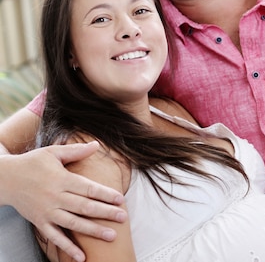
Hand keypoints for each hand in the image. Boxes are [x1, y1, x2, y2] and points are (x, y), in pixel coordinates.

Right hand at [2, 142, 126, 261]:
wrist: (6, 179)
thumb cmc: (32, 163)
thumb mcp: (53, 153)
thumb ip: (76, 151)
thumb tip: (97, 144)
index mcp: (61, 179)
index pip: (88, 188)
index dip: (105, 194)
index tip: (121, 199)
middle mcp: (55, 197)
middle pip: (84, 207)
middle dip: (105, 213)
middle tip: (123, 218)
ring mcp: (47, 211)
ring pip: (73, 223)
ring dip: (93, 230)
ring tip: (111, 236)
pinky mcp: (39, 222)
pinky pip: (55, 237)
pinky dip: (67, 247)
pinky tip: (81, 256)